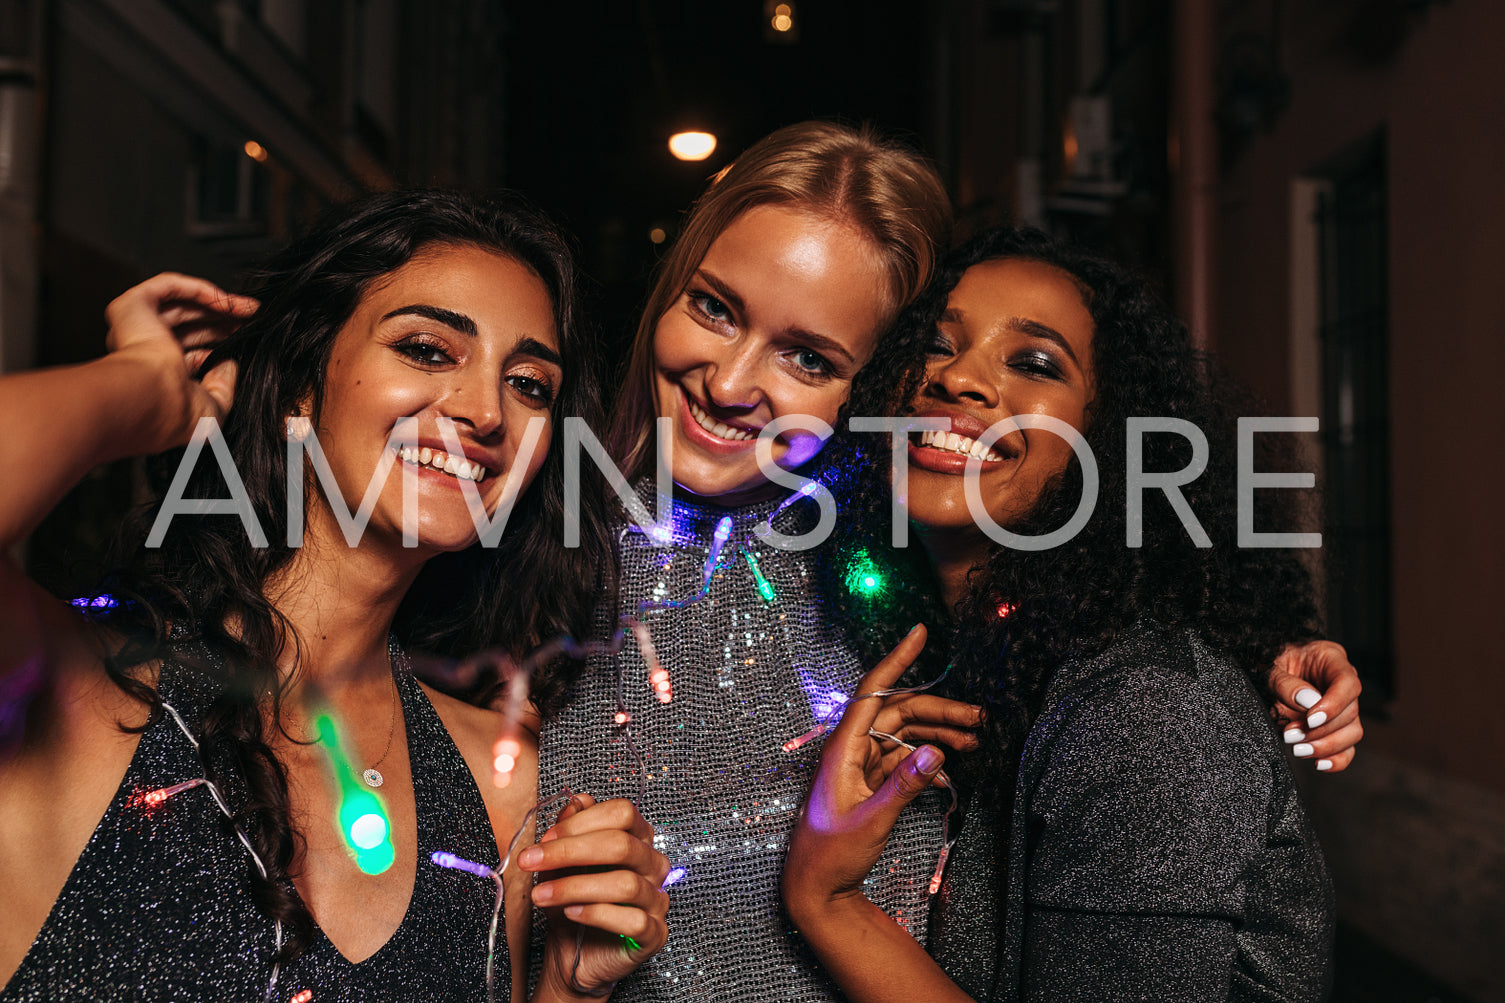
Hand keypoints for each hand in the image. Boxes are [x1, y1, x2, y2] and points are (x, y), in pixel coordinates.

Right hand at [103, 273, 257, 451]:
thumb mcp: (214, 406)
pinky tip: (226, 300)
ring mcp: (134, 326)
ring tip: (251, 309)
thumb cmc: (176, 411)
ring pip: (182, 304)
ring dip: (219, 304)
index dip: (221, 342)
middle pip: (189, 325)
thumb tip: (232, 363)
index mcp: (156, 376)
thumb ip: (225, 385)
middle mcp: (142, 349)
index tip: (248, 339)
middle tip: (254, 319)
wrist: (152, 397)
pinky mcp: (132, 305)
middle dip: (224, 320)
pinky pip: (169, 286)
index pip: (191, 351)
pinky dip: (199, 289)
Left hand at [520, 794, 669, 997]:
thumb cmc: (572, 906)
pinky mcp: (654, 934)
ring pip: (625, 883)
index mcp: (637, 840)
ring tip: (540, 894)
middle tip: (531, 861)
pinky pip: (632, 920)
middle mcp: (653, 865)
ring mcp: (657, 900)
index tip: (544, 838)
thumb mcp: (562, 867)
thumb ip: (569, 833)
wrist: (574, 957)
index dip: (582, 822)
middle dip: (570, 851)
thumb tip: (573, 803)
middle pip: (622, 845)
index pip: (622, 814)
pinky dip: (596, 914)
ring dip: (574, 887)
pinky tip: (570, 913)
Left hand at [783, 625, 947, 920]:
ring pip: (904, 734)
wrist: (815, 887)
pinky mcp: (870, 782)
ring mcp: (861, 764)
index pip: (873, 691)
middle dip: (939, 710)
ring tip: (974, 741)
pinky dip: (927, 758)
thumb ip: (903, 786)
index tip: (920, 633)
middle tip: (978, 718)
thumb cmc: (831, 854)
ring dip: (937, 733)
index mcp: (843, 747)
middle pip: (899, 712)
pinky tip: (949, 768)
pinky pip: (902, 758)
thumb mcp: (871, 820)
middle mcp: (851, 748)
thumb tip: (933, 752)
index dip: (898, 659)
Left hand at [1267, 640, 1363, 772]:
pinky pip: (1346, 749)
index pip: (1348, 683)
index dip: (1334, 704)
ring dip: (1325, 746)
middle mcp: (1341, 684)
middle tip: (1292, 735)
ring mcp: (1341, 707)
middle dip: (1321, 730)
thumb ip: (1286, 684)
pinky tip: (1318, 763)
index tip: (1311, 719)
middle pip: (1350, 712)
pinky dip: (1336, 760)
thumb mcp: (1270, 667)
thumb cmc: (1267, 662)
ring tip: (1297, 748)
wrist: (1261, 670)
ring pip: (1352, 733)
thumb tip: (1308, 702)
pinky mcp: (1335, 729)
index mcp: (1331, 659)